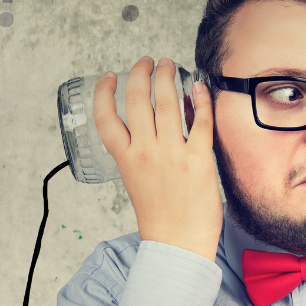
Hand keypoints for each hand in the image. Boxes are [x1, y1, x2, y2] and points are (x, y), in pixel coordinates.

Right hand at [91, 57, 222, 260]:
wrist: (178, 244)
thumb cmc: (160, 217)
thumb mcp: (137, 180)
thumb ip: (141, 152)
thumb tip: (157, 121)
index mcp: (125, 158)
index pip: (105, 117)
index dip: (104, 92)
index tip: (110, 76)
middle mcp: (145, 152)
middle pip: (137, 99)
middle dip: (141, 72)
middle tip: (147, 62)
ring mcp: (172, 154)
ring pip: (166, 102)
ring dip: (167, 76)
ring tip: (169, 65)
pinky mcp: (199, 158)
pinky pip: (200, 119)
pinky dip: (200, 98)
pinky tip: (199, 87)